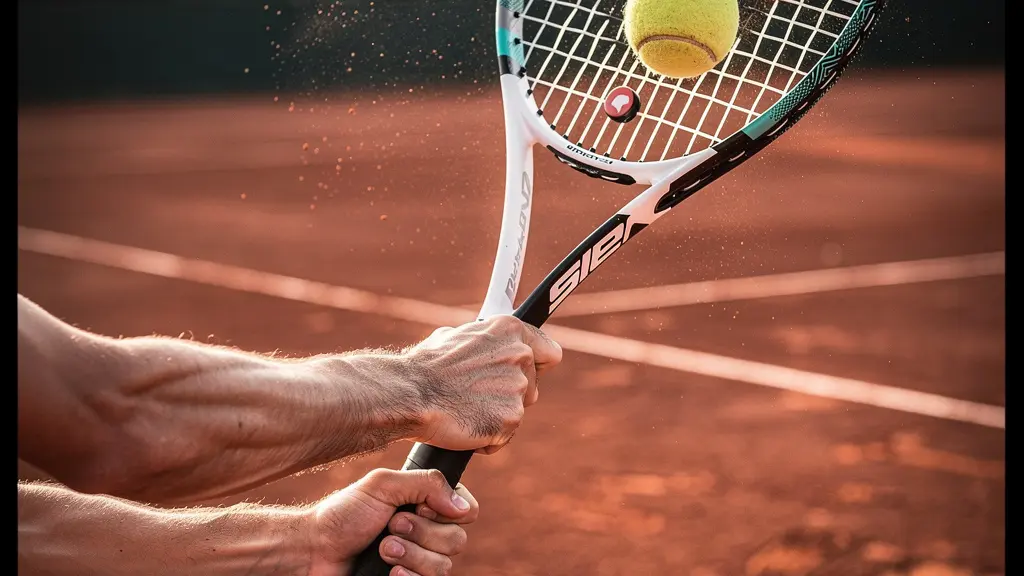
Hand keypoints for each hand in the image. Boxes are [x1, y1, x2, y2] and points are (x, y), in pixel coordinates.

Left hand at [310, 468, 478, 575]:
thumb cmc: (344, 515)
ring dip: (410, 555)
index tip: (419, 507)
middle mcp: (428, 532)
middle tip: (391, 527)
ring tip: (383, 550)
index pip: (467, 510)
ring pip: (444, 566)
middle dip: (421, 534)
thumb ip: (427, 483)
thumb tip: (462, 506)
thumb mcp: (383, 485)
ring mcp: (419, 560)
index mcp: (427, 504)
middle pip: (457, 540)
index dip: (447, 511)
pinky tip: (389, 572)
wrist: (315, 551)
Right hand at [404, 316, 561, 453]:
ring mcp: (518, 388)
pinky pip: (504, 436)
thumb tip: (480, 344)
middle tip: (477, 397)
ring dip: (496, 417)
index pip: (550, 352)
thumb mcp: (455, 337)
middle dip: (510, 396)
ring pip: (517, 412)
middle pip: (533, 387)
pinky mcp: (512, 419)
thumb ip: (482, 342)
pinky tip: (464, 426)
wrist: (410, 393)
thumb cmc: (425, 367)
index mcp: (510, 331)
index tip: (531, 374)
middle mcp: (520, 356)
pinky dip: (487, 438)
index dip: (540, 366)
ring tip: (464, 410)